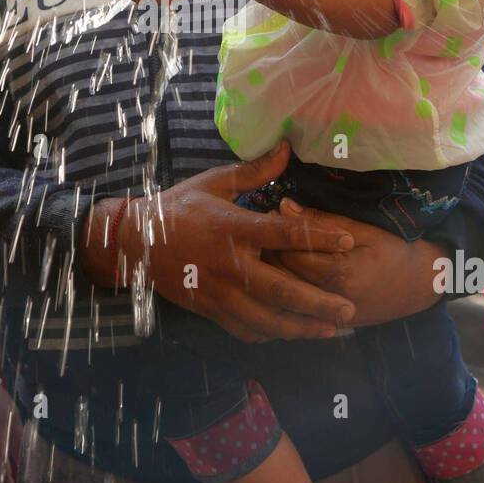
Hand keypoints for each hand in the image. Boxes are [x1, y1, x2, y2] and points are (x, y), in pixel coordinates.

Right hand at [82, 141, 356, 341]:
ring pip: (265, 318)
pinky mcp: (208, 308)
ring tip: (331, 331)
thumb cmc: (178, 207)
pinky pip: (244, 328)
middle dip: (317, 303)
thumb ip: (253, 171)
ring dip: (301, 327)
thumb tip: (287, 148)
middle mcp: (228, 264)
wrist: (134, 241)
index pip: (283, 233)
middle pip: (280, 289)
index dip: (317, 238)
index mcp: (233, 228)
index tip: (347, 241)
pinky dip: (270, 334)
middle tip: (349, 311)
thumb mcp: (213, 183)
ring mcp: (218, 291)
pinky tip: (291, 335)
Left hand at [266, 197, 448, 325]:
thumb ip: (322, 220)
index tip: (266, 215)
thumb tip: (284, 206)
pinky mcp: (330, 325)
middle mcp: (331, 300)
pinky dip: (283, 295)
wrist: (422, 285)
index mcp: (340, 273)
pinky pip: (295, 311)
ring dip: (272, 273)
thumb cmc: (395, 250)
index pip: (291, 252)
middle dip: (269, 252)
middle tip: (262, 232)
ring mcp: (330, 317)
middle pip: (283, 275)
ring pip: (285, 296)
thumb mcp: (363, 229)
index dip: (275, 232)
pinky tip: (277, 279)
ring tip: (267, 251)